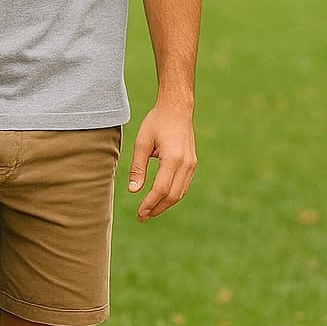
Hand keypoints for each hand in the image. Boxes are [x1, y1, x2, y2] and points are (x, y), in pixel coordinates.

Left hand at [127, 104, 196, 221]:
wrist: (177, 109)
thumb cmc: (156, 122)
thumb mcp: (142, 143)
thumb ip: (138, 167)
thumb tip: (134, 191)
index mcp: (173, 158)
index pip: (161, 188)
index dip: (150, 203)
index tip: (139, 213)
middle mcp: (186, 164)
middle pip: (172, 195)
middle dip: (157, 208)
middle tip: (142, 217)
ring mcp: (191, 164)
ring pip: (180, 193)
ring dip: (165, 205)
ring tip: (149, 212)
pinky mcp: (192, 164)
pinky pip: (183, 186)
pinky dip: (172, 195)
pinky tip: (160, 199)